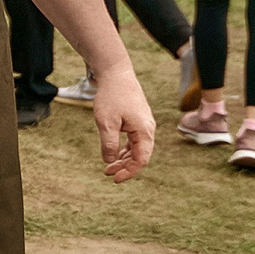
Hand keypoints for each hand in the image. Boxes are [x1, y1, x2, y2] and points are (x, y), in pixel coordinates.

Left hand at [94, 68, 156, 182]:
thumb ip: (109, 143)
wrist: (116, 75)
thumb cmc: (112, 97)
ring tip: (108, 167)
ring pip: (136, 148)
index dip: (129, 172)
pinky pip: (133, 140)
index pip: (141, 159)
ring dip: (123, 158)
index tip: (114, 178)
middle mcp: (148, 129)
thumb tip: (110, 161)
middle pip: (139, 156)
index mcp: (144, 131)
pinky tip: (114, 154)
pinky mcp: (137, 121)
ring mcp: (143, 125)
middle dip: (125, 167)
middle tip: (107, 173)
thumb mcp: (106, 122)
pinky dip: (124, 148)